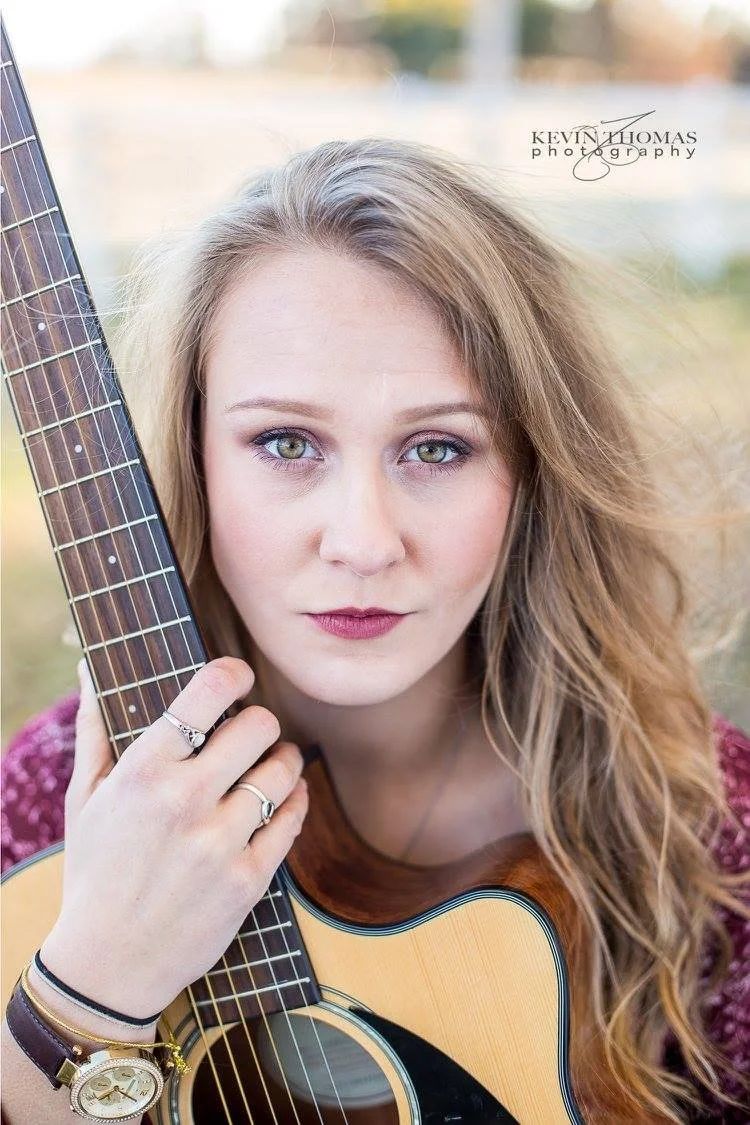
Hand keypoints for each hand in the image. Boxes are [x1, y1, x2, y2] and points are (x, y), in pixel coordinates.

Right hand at [40, 657, 307, 1017]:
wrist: (109, 964)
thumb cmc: (96, 871)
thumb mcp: (84, 799)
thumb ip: (96, 729)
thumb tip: (87, 668)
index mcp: (144, 772)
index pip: (207, 694)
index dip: (234, 675)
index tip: (240, 678)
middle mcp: (185, 801)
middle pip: (259, 726)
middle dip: (260, 723)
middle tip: (252, 733)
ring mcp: (221, 842)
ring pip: (284, 769)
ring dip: (283, 759)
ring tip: (271, 763)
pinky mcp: (249, 879)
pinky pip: (294, 818)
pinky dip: (295, 800)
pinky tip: (283, 798)